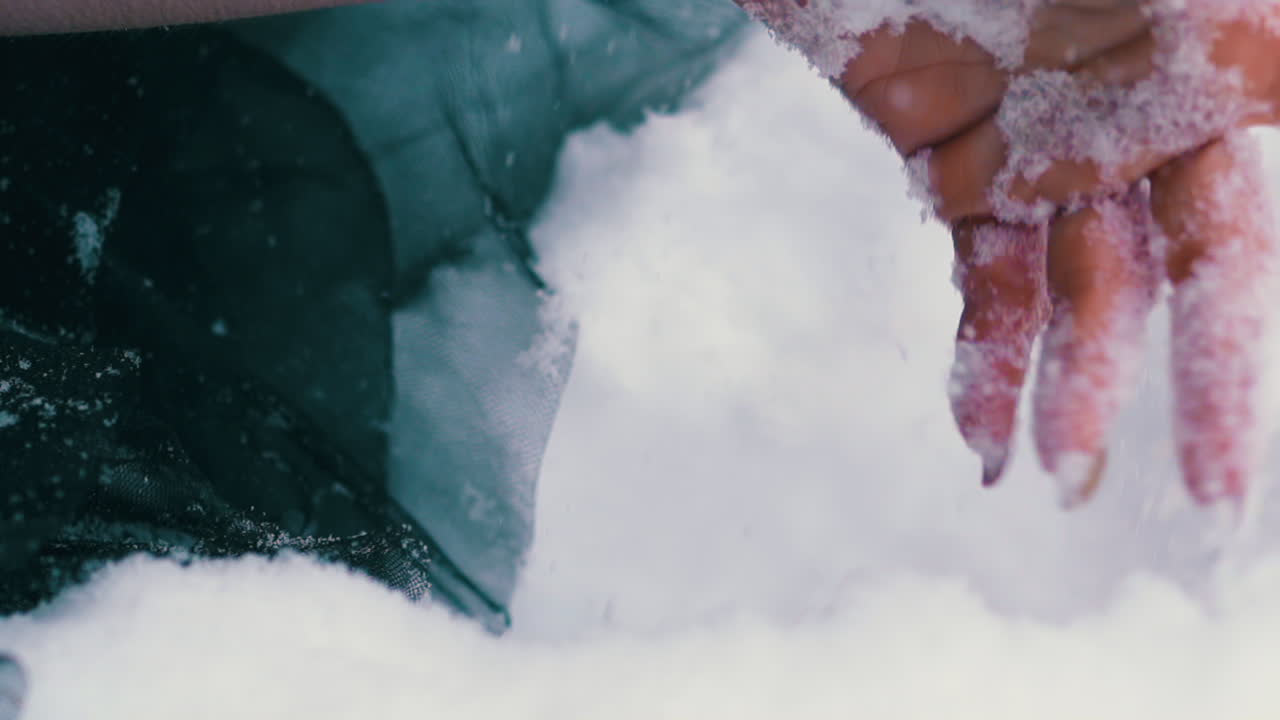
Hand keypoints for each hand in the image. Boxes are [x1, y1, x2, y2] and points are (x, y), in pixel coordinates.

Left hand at [838, 5, 1279, 508]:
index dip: (1237, 348)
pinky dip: (985, 354)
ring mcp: (1038, 148)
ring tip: (1063, 475)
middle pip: (1175, 282)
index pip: (1237, 241)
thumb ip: (1242, 50)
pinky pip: (977, 274)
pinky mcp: (949, 157)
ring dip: (1074, 387)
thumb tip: (1279, 92)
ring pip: (1072, 294)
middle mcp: (1132, 122)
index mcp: (1204, 71)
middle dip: (1192, 390)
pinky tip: (985, 435)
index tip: (1236, 465)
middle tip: (1208, 503)